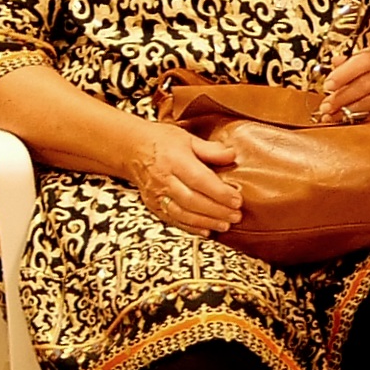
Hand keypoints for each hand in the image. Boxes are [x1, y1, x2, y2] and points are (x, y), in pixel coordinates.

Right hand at [127, 122, 244, 235]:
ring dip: (206, 222)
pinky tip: (206, 231)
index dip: (219, 192)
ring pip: (183, 213)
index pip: (200, 179)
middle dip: (216, 211)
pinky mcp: (154, 205)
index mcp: (175, 160)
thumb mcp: (187, 138)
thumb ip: (210, 149)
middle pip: (192, 200)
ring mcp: (157, 194)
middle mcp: (164, 179)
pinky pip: (173, 220)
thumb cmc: (161, 142)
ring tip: (225, 225)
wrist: (131, 149)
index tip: (237, 199)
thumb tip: (232, 155)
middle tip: (236, 215)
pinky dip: (190, 227)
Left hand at [317, 45, 369, 123]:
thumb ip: (350, 62)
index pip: (365, 60)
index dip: (345, 73)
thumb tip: (335, 62)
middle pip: (366, 84)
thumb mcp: (368, 61)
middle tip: (326, 106)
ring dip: (348, 111)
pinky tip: (347, 121)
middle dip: (342, 97)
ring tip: (332, 115)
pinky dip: (361, 120)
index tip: (328, 85)